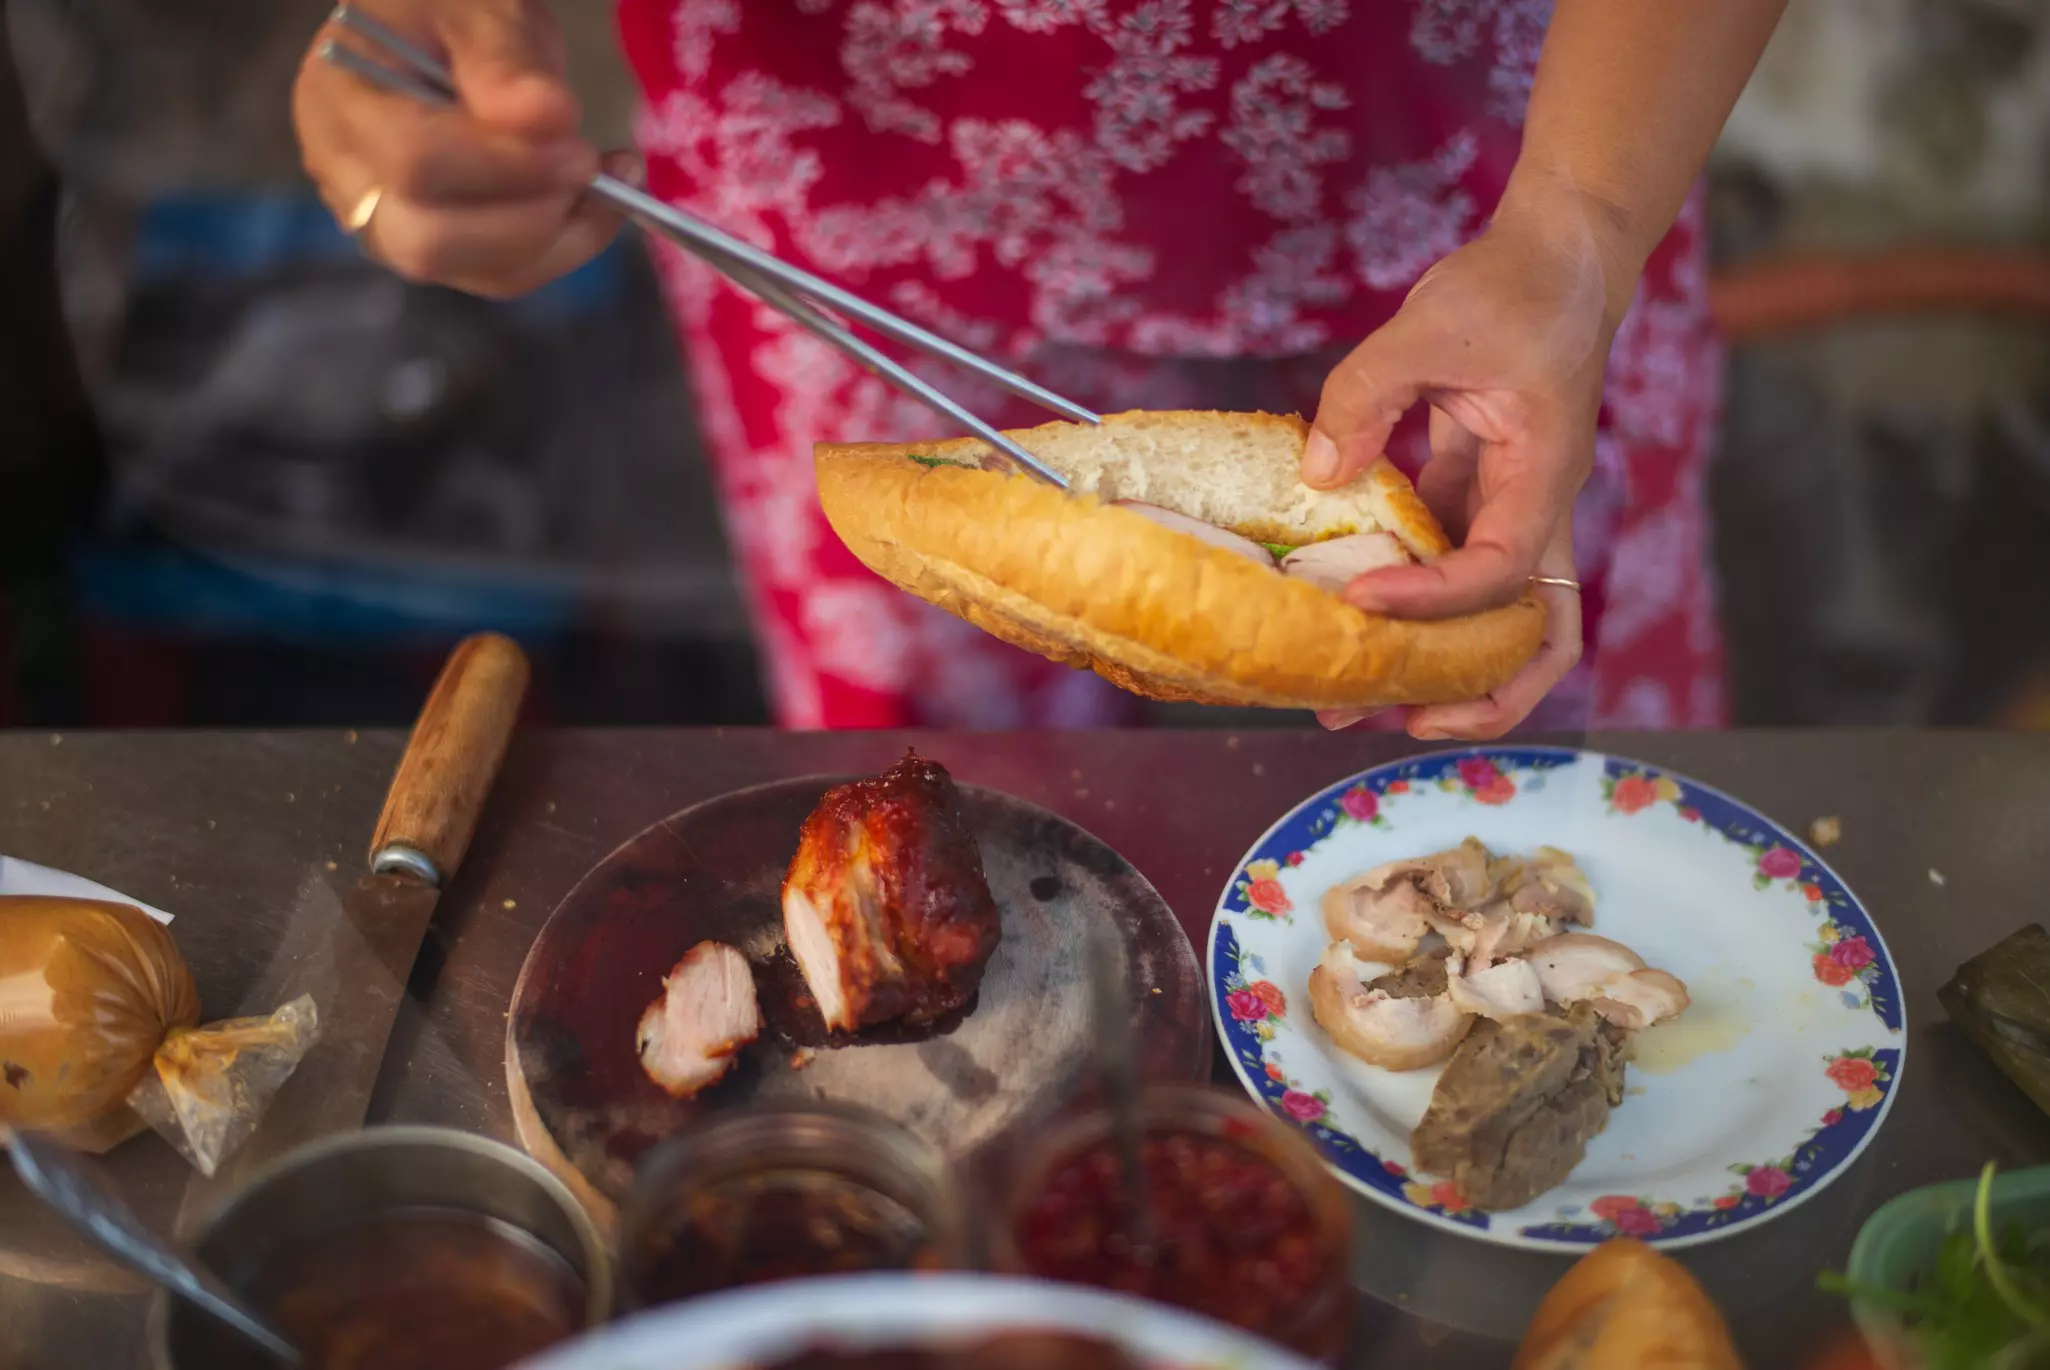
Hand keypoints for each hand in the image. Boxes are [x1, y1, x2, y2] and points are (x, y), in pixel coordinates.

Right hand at [292, 0, 633, 297]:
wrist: (442, 38)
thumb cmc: (446, 13)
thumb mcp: (474, 10)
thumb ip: (503, 61)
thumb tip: (548, 120)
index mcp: (341, 105)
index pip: (414, 164)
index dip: (503, 167)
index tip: (576, 143)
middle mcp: (352, 183)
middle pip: (430, 244)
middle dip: (528, 217)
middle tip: (586, 165)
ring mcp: (393, 229)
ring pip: (479, 274)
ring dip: (561, 236)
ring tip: (607, 177)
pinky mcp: (446, 255)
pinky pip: (507, 276)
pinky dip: (567, 246)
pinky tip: (599, 202)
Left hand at [1303, 177, 1640, 739]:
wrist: (1560, 254)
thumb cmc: (1512, 283)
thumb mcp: (1429, 325)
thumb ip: (1366, 394)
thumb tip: (1318, 473)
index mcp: (1544, 476)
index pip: (1499, 571)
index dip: (1434, 601)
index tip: (1364, 601)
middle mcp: (1534, 510)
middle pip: (1533, 636)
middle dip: (1471, 691)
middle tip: (1387, 715)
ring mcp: (1506, 509)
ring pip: (1488, 616)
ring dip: (1432, 661)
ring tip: (1348, 696)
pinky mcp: (1474, 496)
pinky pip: (1446, 570)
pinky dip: (1405, 600)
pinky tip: (1341, 610)